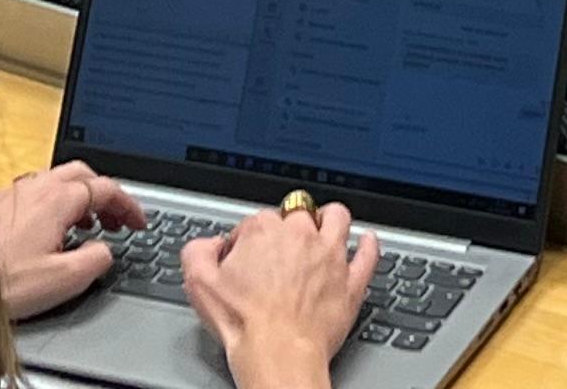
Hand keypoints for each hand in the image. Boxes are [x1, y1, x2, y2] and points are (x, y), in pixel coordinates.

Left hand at [0, 160, 141, 319]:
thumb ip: (96, 260)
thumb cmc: (4, 283)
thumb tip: (106, 250)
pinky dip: (58, 202)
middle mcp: (35, 187)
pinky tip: (53, 230)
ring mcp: (15, 192)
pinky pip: (38, 190)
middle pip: (83, 174)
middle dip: (106, 194)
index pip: (105, 188)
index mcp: (56, 199)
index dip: (128, 205)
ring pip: (59, 179)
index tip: (138, 222)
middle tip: (118, 220)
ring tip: (90, 225)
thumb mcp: (63, 280)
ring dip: (82, 197)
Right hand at [182, 205, 374, 388]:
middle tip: (282, 247)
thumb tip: (209, 244)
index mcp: (264, 231)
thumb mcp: (199, 283)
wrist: (276, 352)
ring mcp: (330, 257)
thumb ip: (197, 251)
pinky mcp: (351, 281)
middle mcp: (301, 236)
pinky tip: (367, 241)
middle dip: (289, 224)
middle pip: (298, 213)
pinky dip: (369, 245)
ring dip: (330, 219)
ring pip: (337, 219)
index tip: (246, 257)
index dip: (249, 238)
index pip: (256, 220)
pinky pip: (368, 254)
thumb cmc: (244, 323)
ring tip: (325, 225)